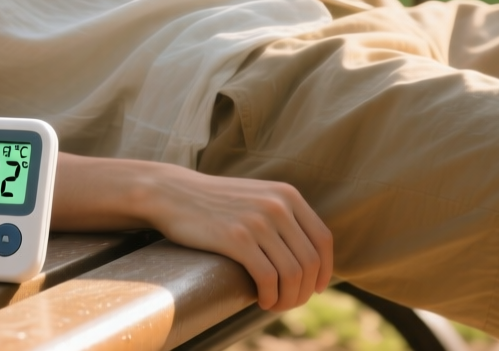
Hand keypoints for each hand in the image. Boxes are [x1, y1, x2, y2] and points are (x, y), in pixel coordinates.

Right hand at [137, 165, 333, 311]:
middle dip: (305, 290)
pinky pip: (268, 277)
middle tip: (290, 302)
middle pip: (310, 261)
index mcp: (287, 195)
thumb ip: (282, 215)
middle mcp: (278, 206)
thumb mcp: (256, 197)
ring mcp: (258, 221)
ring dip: (288, 298)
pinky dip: (271, 296)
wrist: (173, 193)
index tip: (316, 287)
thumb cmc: (213, 201)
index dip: (324, 269)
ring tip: (275, 304)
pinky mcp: (237, 238)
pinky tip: (262, 300)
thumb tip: (306, 254)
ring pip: (293, 273)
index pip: (323, 239)